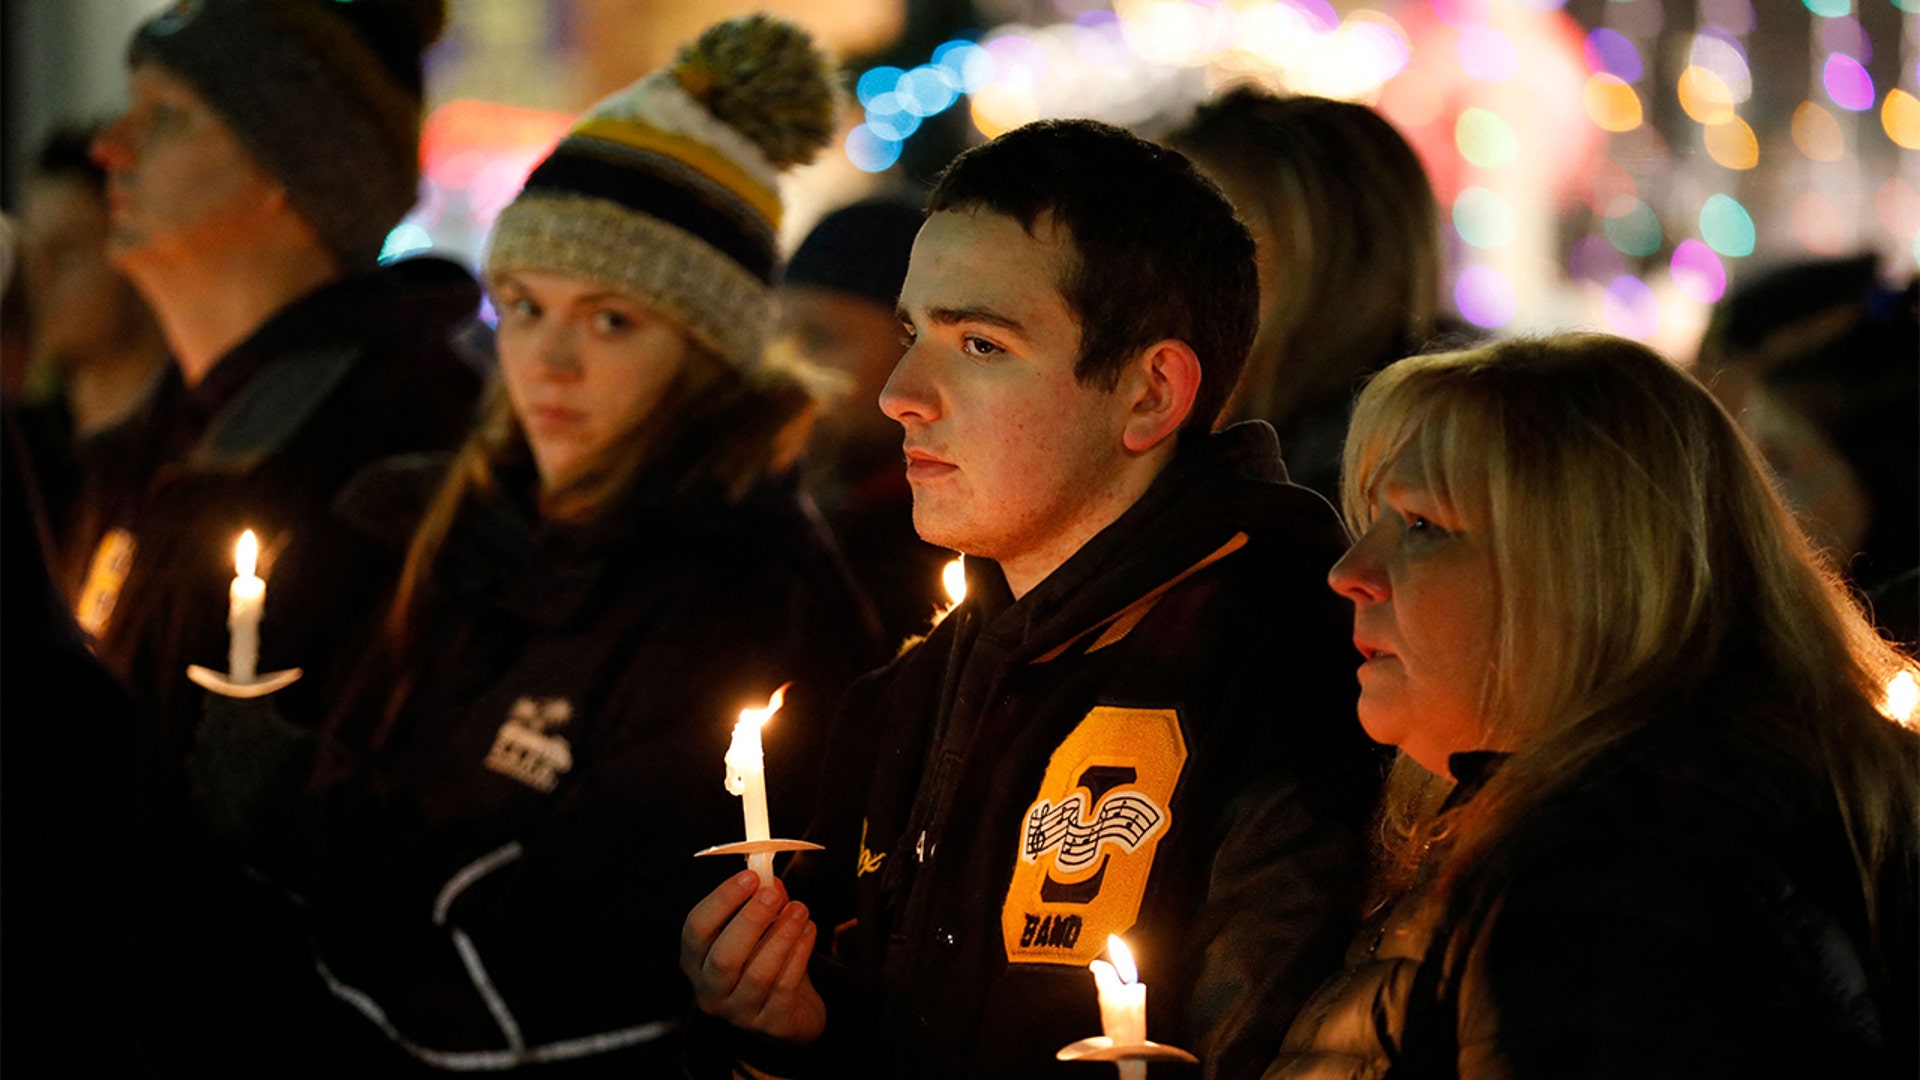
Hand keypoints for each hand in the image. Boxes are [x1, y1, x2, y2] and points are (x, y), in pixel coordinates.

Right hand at [681, 870, 826, 1044]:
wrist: (790, 1014)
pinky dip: (799, 954)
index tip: (749, 876)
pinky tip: (808, 931)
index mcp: (697, 962)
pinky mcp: (770, 1025)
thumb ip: (760, 903)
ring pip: (758, 973)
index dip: (722, 900)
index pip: (696, 929)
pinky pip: (785, 987)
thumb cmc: (766, 964)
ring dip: (781, 935)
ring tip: (800, 909)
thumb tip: (767, 875)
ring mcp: (739, 1013)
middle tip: (773, 895)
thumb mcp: (759, 932)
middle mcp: (710, 991)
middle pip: (724, 957)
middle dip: (750, 920)